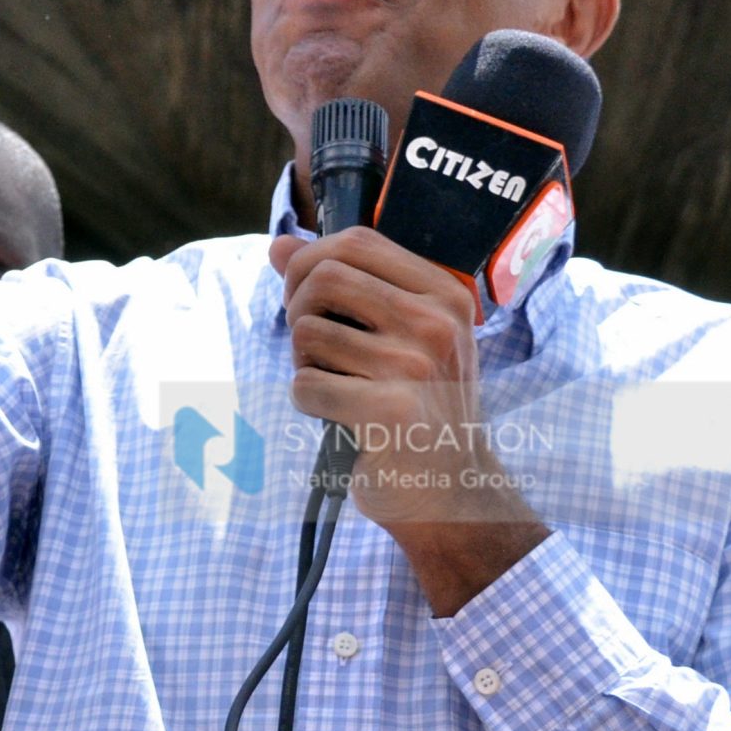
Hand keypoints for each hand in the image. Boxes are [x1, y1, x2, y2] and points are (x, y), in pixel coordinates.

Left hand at [274, 229, 548, 613]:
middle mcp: (436, 323)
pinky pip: (306, 384)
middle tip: (311, 345)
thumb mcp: (400, 336)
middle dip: (298, 308)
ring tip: (336, 385)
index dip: (311, 259)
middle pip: (325, 277)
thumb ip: (344, 284)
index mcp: (444, 294)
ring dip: (304, 362)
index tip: (307, 294)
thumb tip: (279, 244)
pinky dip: (308, 403)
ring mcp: (416, 366)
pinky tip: (338, 417)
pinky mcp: (389, 410)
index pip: (356, 241)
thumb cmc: (419, 405)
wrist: (452, 489)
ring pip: (307, 332)